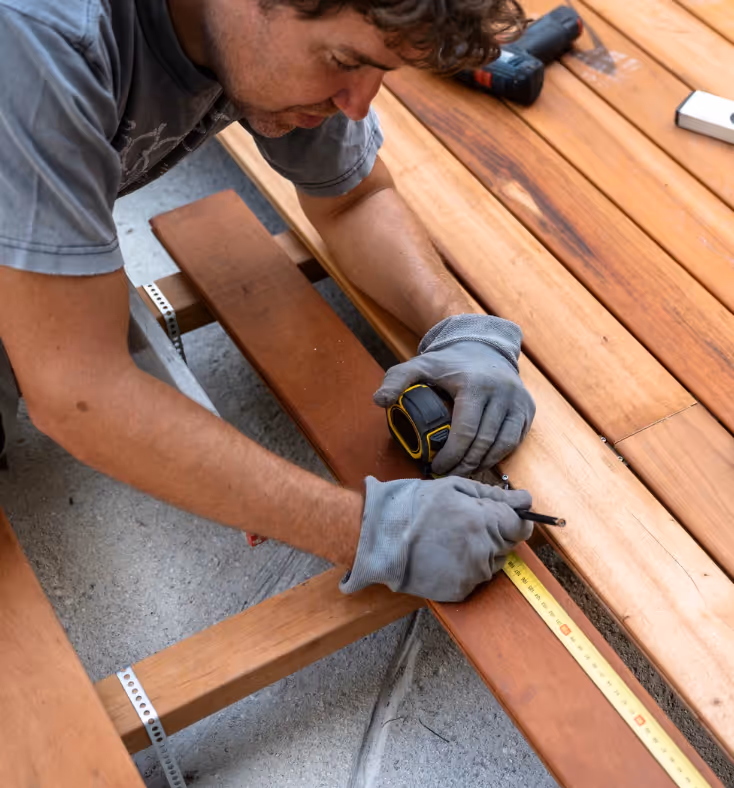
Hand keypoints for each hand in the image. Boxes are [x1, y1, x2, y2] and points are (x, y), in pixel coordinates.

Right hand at [340, 476, 532, 602]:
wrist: (377, 538)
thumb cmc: (412, 506)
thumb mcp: (451, 487)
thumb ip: (492, 494)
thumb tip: (525, 499)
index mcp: (483, 521)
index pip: (521, 525)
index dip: (515, 518)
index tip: (502, 514)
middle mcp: (482, 551)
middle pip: (508, 544)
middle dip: (495, 532)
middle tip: (465, 523)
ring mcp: (471, 574)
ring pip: (493, 562)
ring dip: (481, 551)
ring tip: (451, 538)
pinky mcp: (459, 591)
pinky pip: (475, 578)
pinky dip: (466, 567)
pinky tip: (444, 554)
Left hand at [374, 314, 534, 475]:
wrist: (484, 347)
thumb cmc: (449, 363)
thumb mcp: (420, 365)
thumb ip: (397, 380)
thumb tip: (380, 400)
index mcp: (475, 385)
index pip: (465, 431)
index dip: (452, 455)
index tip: (437, 466)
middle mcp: (501, 392)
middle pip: (484, 442)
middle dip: (465, 465)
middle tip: (449, 474)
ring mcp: (518, 401)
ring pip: (503, 445)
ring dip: (482, 464)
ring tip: (463, 471)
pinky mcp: (527, 408)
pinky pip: (515, 440)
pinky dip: (499, 455)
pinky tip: (482, 461)